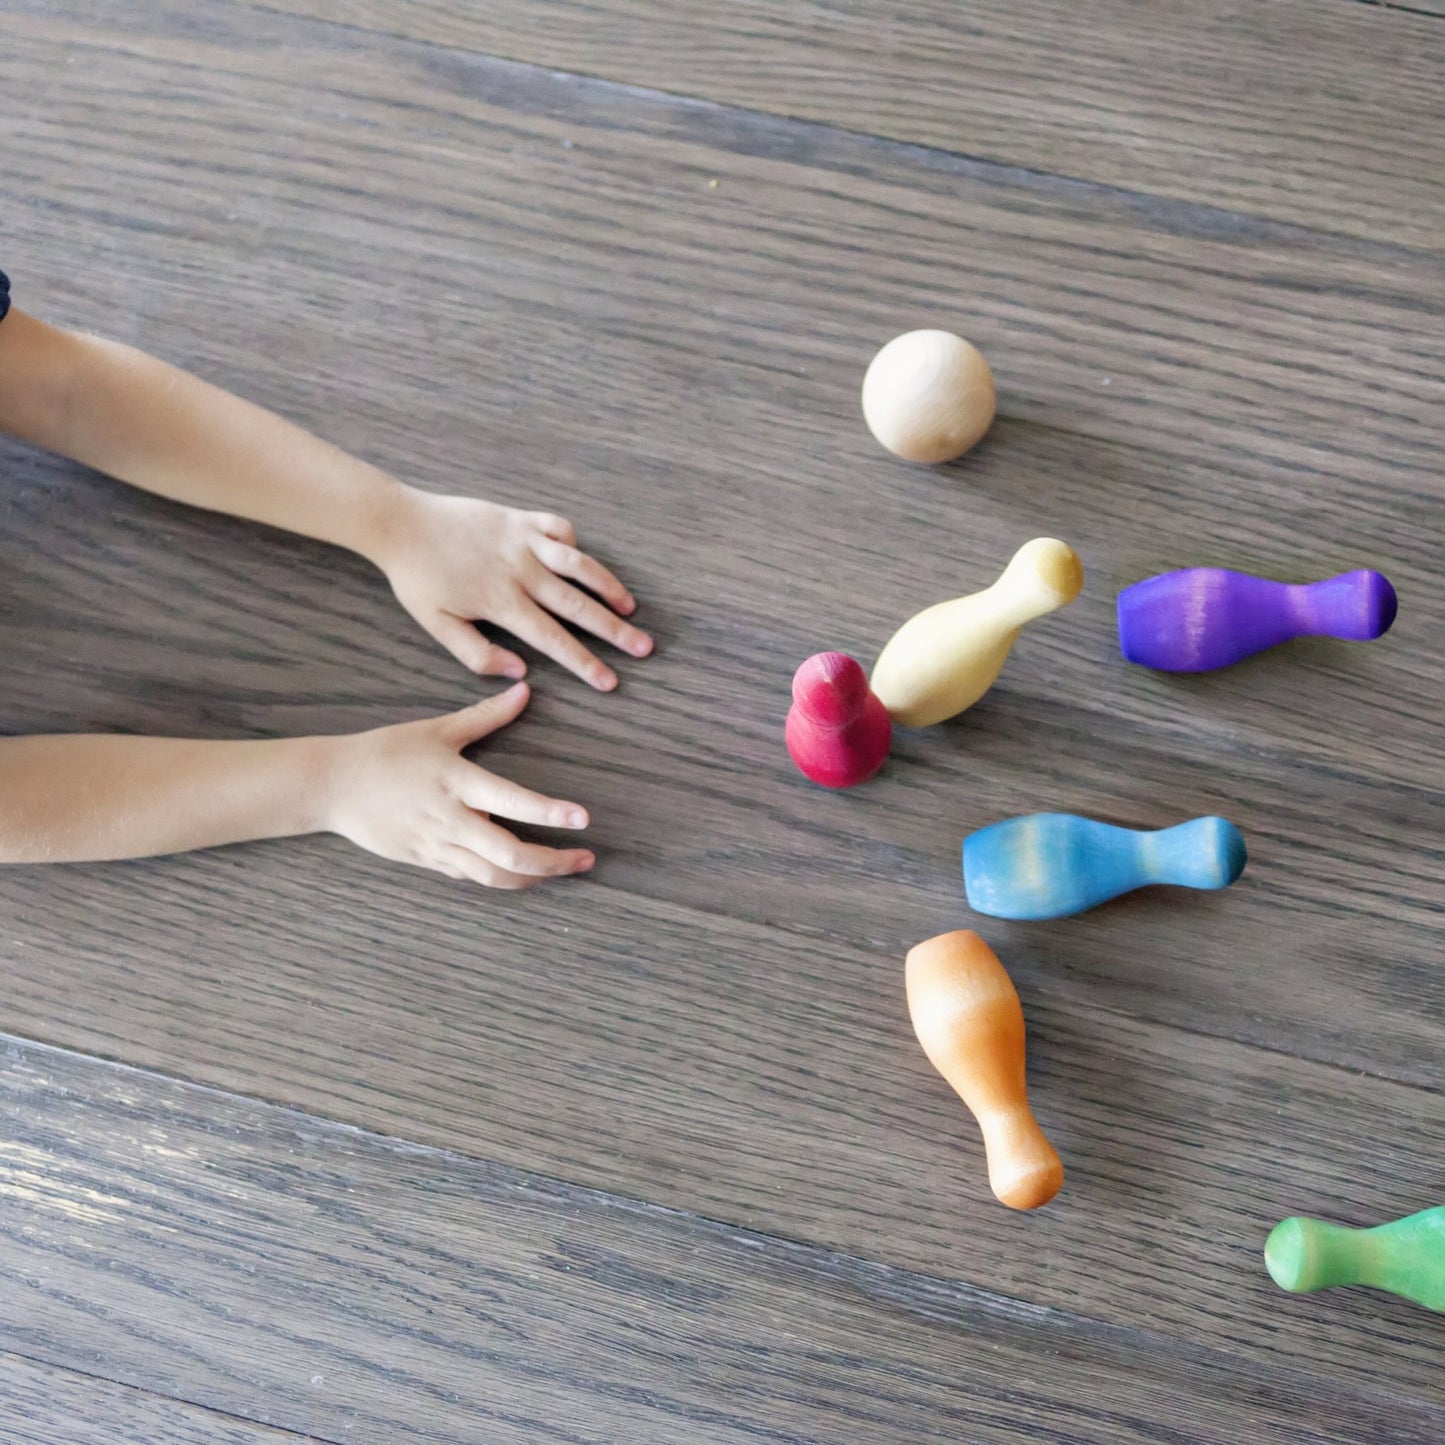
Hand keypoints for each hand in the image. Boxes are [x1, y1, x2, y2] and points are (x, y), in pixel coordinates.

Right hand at [324, 683, 594, 887]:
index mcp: (456, 782)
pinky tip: (524, 873)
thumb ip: (486, 714)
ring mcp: (437, 845)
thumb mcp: (437, 729)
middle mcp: (450, 819)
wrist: (333, 786)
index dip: (549, 813)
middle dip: (553, 862)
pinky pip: (471, 877)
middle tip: (586, 859)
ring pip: (492, 876)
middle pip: (509, 855)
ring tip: (562, 870)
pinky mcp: (427, 861)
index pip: (511, 802)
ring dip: (533, 878)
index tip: (583, 819)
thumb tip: (525, 690)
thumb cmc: (386, 752)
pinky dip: (500, 878)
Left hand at [374, 489, 652, 689]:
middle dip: (615, 630)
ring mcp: (522, 540)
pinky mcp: (519, 517)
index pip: (554, 639)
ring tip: (630, 606)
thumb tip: (520, 673)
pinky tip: (583, 562)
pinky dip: (575, 544)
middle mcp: (520, 570)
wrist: (400, 524)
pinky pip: (559, 528)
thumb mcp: (438, 626)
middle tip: (644, 647)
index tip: (610, 681)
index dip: (585, 663)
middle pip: (578, 605)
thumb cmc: (417, 579)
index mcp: (501, 602)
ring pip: (579, 564)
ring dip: (608, 585)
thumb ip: (478, 654)